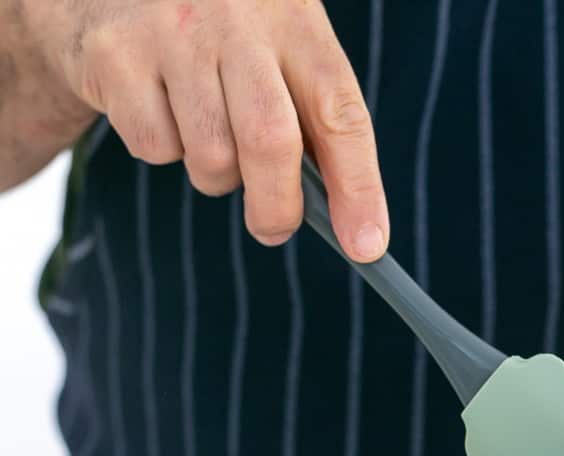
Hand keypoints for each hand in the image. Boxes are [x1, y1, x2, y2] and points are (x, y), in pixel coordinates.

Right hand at [31, 0, 387, 259]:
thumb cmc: (216, 30)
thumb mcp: (273, 46)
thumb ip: (307, 115)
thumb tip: (343, 220)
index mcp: (293, 14)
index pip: (340, 112)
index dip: (359, 188)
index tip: (367, 246)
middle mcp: (237, 14)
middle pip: (271, 142)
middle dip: (277, 207)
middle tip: (273, 229)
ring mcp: (172, 30)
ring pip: (211, 157)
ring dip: (214, 174)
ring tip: (205, 131)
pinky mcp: (117, 55)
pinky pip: (155, 147)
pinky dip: (162, 149)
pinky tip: (157, 104)